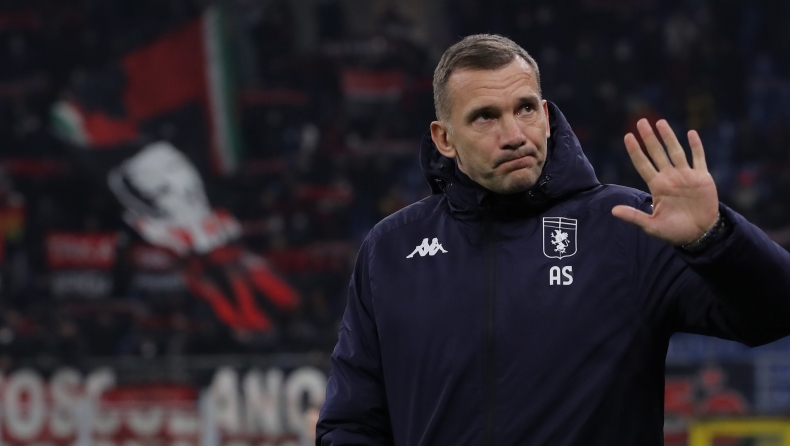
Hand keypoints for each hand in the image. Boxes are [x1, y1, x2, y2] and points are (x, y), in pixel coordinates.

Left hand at [612, 119, 718, 244]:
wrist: (699, 234)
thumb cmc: (674, 231)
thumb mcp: (651, 225)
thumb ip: (634, 216)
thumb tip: (612, 211)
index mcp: (657, 186)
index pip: (643, 164)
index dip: (635, 151)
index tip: (628, 136)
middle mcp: (669, 177)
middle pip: (657, 153)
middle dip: (649, 138)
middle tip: (641, 121)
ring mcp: (686, 176)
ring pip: (675, 151)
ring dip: (668, 137)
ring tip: (660, 122)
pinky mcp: (702, 178)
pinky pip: (698, 158)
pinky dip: (696, 146)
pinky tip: (691, 133)